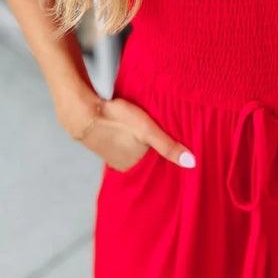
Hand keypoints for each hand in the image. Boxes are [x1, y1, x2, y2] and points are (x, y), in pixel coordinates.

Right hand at [62, 91, 196, 172]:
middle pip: (148, 159)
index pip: (159, 165)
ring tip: (153, 134)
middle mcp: (124, 166)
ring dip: (143, 144)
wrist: (84, 112)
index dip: (169, 157)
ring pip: (136, 151)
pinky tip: (134, 131)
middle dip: (157, 152)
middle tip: (169, 138)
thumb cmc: (118, 119)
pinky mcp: (108, 145)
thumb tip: (192, 163)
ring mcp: (114, 156)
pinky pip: (125, 144)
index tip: (181, 151)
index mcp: (135, 166)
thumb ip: (168, 146)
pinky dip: (131, 139)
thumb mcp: (147, 130)